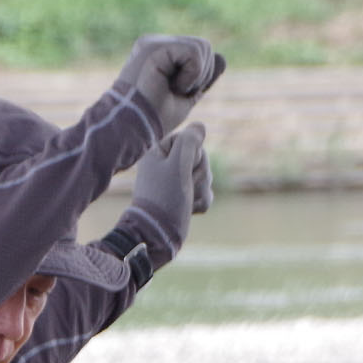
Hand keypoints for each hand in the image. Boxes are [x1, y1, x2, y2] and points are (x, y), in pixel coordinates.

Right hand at [115, 36, 222, 137]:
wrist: (132, 128)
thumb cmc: (152, 119)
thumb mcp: (186, 97)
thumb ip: (201, 77)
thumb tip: (223, 57)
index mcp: (160, 53)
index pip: (199, 52)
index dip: (200, 76)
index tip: (178, 93)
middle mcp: (156, 42)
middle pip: (204, 46)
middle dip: (201, 76)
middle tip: (177, 92)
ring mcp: (154, 42)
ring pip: (202, 47)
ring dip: (196, 76)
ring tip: (173, 89)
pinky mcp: (155, 46)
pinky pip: (194, 53)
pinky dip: (191, 75)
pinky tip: (172, 85)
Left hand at [126, 124, 212, 251]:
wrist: (157, 237)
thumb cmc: (165, 200)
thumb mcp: (177, 166)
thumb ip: (190, 142)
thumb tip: (199, 126)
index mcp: (158, 153)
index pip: (189, 140)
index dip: (192, 154)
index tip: (181, 167)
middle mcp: (166, 166)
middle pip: (200, 158)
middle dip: (199, 174)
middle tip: (184, 187)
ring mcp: (175, 184)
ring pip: (205, 176)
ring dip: (200, 190)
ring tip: (185, 201)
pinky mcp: (184, 199)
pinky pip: (205, 193)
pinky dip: (201, 202)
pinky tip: (189, 210)